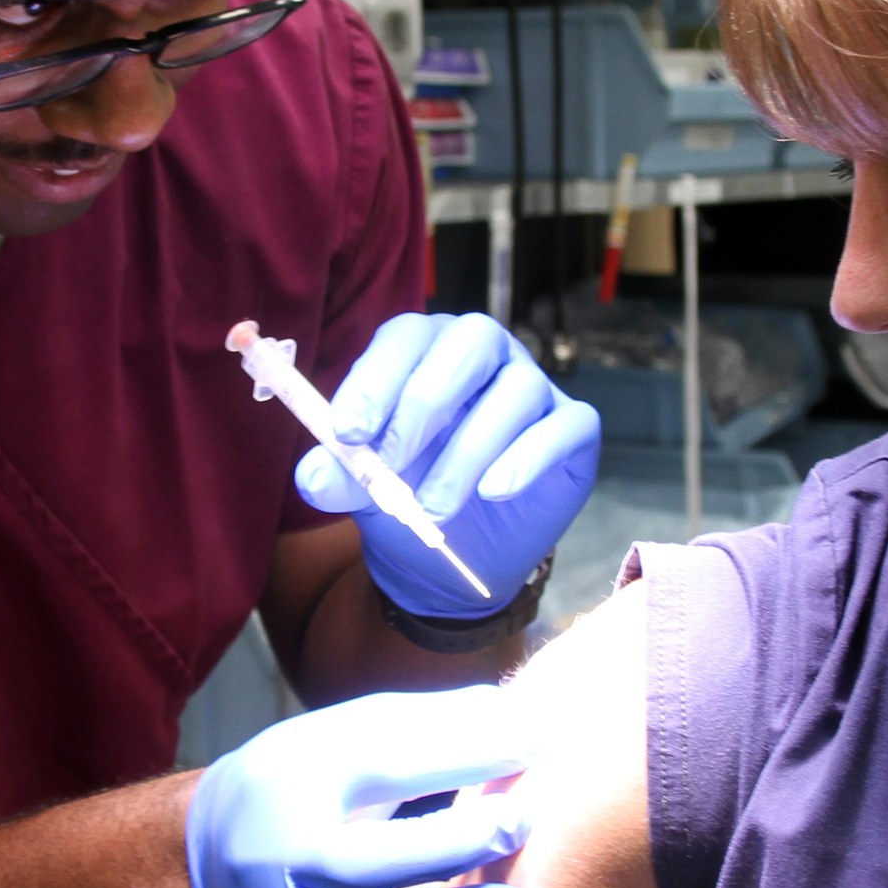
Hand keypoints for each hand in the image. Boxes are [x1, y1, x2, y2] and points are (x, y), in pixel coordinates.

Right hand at [185, 686, 533, 887]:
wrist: (211, 850)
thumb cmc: (305, 783)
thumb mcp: (348, 737)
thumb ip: (430, 729)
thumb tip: (520, 723)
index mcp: (287, 785)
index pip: (380, 769)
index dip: (460, 759)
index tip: (530, 747)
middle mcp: (270, 861)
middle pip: (364, 865)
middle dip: (450, 849)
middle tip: (520, 827)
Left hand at [298, 313, 600, 619]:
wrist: (462, 550)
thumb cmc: (410, 492)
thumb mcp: (362, 488)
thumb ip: (337, 476)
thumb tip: (314, 478)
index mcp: (427, 349)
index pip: (405, 337)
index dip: (376, 379)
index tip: (348, 433)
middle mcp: (485, 353)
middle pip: (469, 343)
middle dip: (423, 404)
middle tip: (389, 463)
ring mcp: (535, 385)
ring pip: (516, 391)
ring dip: (467, 451)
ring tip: (431, 508)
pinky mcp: (573, 428)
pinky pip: (565, 427)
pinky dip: (527, 458)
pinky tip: (493, 492)